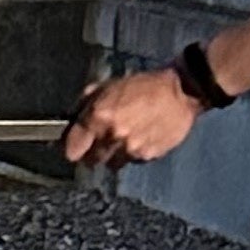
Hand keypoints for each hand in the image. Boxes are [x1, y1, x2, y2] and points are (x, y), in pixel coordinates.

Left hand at [63, 69, 203, 167]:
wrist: (180, 92)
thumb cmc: (141, 86)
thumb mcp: (106, 86)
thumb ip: (83, 105)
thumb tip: (69, 121)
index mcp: (98, 117)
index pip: (71, 150)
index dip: (71, 149)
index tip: (74, 146)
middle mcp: (112, 136)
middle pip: (90, 162)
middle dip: (91, 153)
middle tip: (99, 142)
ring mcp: (131, 149)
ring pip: (111, 164)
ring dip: (113, 155)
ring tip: (123, 138)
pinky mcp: (148, 156)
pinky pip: (132, 161)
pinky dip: (132, 154)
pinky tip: (140, 138)